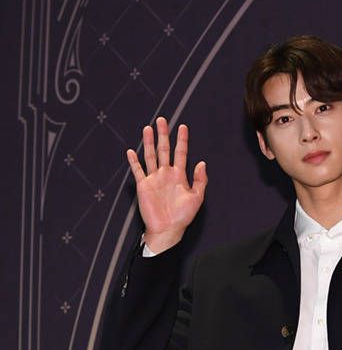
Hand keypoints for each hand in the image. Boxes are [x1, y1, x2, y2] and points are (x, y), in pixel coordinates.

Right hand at [126, 116, 207, 252]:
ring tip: (148, 128)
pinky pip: (138, 171)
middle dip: (163, 135)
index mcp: (179, 176)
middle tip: (162, 120)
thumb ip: (200, 180)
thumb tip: (202, 163)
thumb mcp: (197, 198)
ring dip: (149, 142)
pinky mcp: (144, 186)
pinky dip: (134, 161)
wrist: (168, 230)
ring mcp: (154, 179)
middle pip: (164, 150)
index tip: (183, 127)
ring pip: (151, 156)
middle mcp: (166, 174)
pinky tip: (132, 151)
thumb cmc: (183, 216)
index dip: (182, 140)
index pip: (181, 153)